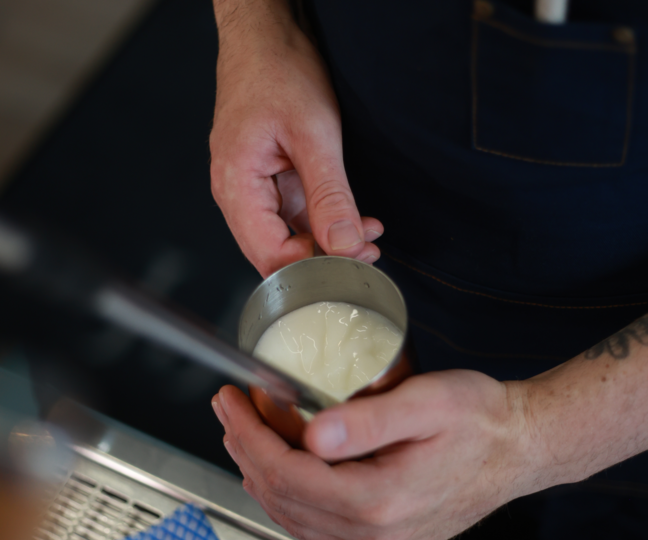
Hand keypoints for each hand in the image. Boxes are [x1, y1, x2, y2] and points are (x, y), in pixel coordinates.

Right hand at [210, 17, 381, 277]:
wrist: (266, 35)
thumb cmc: (278, 70)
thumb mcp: (314, 134)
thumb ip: (329, 195)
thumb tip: (343, 245)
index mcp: (236, 186)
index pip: (269, 254)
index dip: (311, 267)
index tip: (352, 261)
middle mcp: (238, 195)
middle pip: (276, 253)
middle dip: (323, 259)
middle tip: (366, 254)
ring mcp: (253, 191)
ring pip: (289, 238)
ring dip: (329, 242)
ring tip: (367, 235)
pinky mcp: (270, 183)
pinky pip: (295, 217)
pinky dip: (325, 223)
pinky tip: (354, 220)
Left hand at [212, 372, 538, 539]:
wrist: (519, 446)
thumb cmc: (481, 420)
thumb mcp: (427, 404)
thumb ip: (368, 422)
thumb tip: (312, 433)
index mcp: (381, 498)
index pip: (287, 473)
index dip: (249, 435)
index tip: (231, 403)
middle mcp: (377, 531)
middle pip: (283, 498)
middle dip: (245, 451)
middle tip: (229, 413)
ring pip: (295, 517)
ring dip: (261, 475)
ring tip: (245, 437)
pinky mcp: (388, 537)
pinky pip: (318, 527)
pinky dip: (288, 497)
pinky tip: (283, 473)